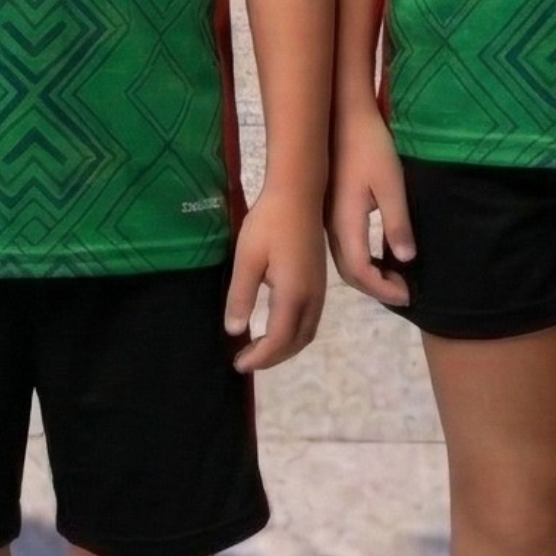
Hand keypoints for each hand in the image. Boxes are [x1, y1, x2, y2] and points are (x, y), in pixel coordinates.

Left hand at [226, 191, 326, 372]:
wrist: (299, 191)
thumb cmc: (269, 222)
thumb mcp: (247, 258)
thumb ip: (241, 296)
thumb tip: (235, 330)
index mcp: (293, 294)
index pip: (278, 340)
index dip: (259, 357)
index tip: (238, 364)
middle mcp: (312, 297)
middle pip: (297, 341)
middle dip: (274, 358)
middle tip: (248, 360)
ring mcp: (320, 287)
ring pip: (307, 331)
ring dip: (286, 346)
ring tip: (261, 348)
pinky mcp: (320, 278)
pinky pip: (311, 318)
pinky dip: (295, 332)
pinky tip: (278, 323)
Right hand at [326, 103, 413, 306]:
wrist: (342, 115)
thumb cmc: (369, 146)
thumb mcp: (391, 183)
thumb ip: (398, 223)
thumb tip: (407, 260)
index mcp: (345, 222)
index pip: (361, 271)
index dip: (384, 289)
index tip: (409, 295)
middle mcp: (331, 226)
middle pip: (349, 272)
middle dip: (376, 288)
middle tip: (405, 291)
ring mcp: (327, 217)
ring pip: (343, 260)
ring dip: (368, 276)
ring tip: (395, 277)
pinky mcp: (329, 209)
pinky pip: (342, 247)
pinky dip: (361, 261)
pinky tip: (378, 254)